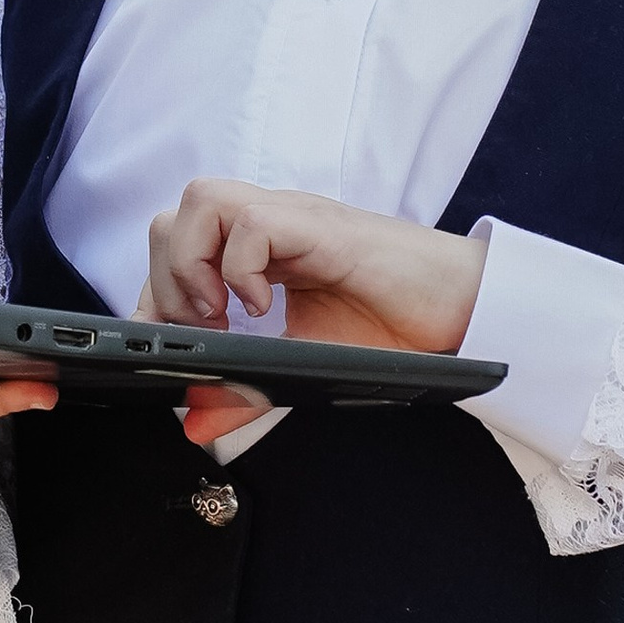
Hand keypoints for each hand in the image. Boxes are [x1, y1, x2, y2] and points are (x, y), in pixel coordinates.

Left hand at [142, 180, 485, 452]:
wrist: (466, 306)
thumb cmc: (396, 324)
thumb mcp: (304, 363)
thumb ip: (248, 388)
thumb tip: (196, 423)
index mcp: (263, 248)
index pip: (177, 245)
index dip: (157, 294)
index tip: (170, 344)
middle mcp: (272, 223)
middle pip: (178, 213)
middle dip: (169, 278)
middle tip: (202, 331)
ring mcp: (295, 219)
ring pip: (203, 200)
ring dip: (195, 264)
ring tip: (223, 316)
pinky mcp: (322, 228)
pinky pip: (253, 222)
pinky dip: (240, 269)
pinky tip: (263, 308)